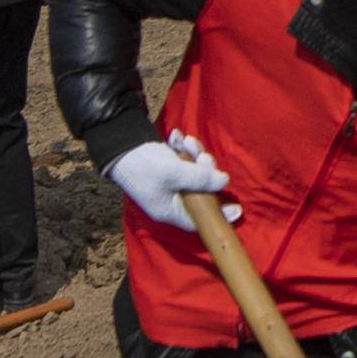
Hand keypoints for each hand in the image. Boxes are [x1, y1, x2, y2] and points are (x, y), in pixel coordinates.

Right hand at [108, 134, 233, 235]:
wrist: (118, 144)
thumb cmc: (142, 165)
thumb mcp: (173, 172)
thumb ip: (199, 178)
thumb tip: (224, 181)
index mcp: (170, 210)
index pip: (200, 220)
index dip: (219, 215)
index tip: (238, 208)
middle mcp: (173, 200)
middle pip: (202, 192)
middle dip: (205, 170)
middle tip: (201, 155)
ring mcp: (172, 184)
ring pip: (196, 173)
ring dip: (195, 154)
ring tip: (186, 140)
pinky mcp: (170, 168)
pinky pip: (186, 162)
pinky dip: (185, 149)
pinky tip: (176, 137)